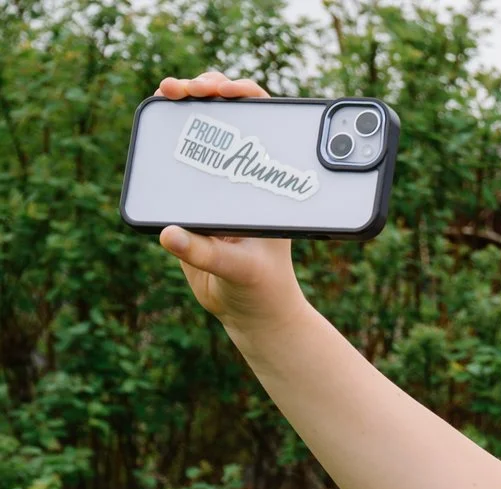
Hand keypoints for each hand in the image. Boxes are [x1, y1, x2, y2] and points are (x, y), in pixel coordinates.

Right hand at [152, 72, 308, 328]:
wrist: (249, 310)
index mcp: (269, 186)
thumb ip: (206, 255)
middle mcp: (245, 177)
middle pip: (230, 117)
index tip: (228, 91)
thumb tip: (169, 233)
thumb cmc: (260, 288)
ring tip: (167, 93)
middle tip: (188, 88)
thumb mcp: (240, 271)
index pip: (267, 125)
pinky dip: (164, 135)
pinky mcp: (191, 197)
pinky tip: (152, 122)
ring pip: (202, 131)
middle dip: (209, 90)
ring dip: (183, 105)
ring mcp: (217, 183)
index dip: (248, 97)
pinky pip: (177, 158)